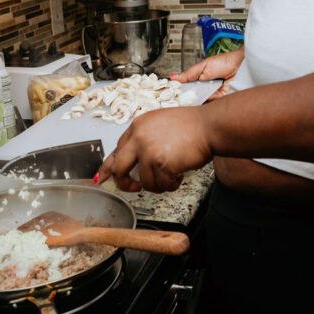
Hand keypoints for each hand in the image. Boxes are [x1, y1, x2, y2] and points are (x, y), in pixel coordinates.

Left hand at [95, 106, 213, 192]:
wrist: (210, 126)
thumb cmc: (192, 126)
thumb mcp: (160, 125)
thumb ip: (144, 139)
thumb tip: (133, 161)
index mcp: (138, 126)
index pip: (116, 150)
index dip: (108, 167)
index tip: (103, 178)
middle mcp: (139, 137)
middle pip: (119, 169)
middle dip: (124, 184)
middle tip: (133, 188)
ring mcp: (149, 151)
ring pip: (144, 182)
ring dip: (158, 185)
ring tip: (171, 177)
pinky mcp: (162, 164)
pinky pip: (161, 185)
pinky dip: (171, 185)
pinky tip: (179, 177)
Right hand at [170, 46, 243, 99]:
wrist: (239, 65)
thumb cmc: (222, 62)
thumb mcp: (202, 67)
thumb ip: (188, 74)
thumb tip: (173, 77)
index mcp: (197, 76)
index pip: (185, 86)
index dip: (180, 91)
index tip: (174, 95)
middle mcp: (203, 84)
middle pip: (193, 94)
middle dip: (189, 97)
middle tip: (183, 100)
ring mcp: (210, 90)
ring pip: (201, 98)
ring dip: (199, 99)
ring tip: (194, 99)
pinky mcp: (218, 95)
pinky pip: (211, 101)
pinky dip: (208, 101)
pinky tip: (205, 100)